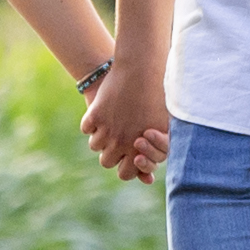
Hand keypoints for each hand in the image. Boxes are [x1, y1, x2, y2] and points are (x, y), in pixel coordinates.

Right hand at [79, 57, 166, 184]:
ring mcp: (107, 129)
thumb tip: (147, 180)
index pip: (126, 174)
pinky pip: (86, 128)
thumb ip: (155, 155)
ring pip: (94, 145)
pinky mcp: (95, 115)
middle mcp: (122, 142)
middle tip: (116, 141)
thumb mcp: (163, 128)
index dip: (125, 167)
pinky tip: (101, 115)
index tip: (128, 156)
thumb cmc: (158, 97)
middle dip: (110, 154)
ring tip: (109, 125)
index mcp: (140, 149)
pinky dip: (91, 124)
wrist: (142, 68)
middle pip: (106, 162)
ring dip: (100, 138)